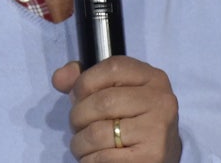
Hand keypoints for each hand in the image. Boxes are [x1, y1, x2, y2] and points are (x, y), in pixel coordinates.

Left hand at [52, 57, 180, 161]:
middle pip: (102, 101)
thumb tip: (60, 77)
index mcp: (153, 78)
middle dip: (78, 117)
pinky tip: (94, 158)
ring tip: (84, 145)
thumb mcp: (114, 93)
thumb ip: (85, 81)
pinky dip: (89, 160)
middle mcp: (160, 101)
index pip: (112, 67)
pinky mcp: (150, 158)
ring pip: (97, 133)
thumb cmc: (130, 121)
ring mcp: (157, 130)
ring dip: (80, 143)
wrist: (156, 157)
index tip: (78, 97)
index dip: (85, 82)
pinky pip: (102, 158)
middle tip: (78, 127)